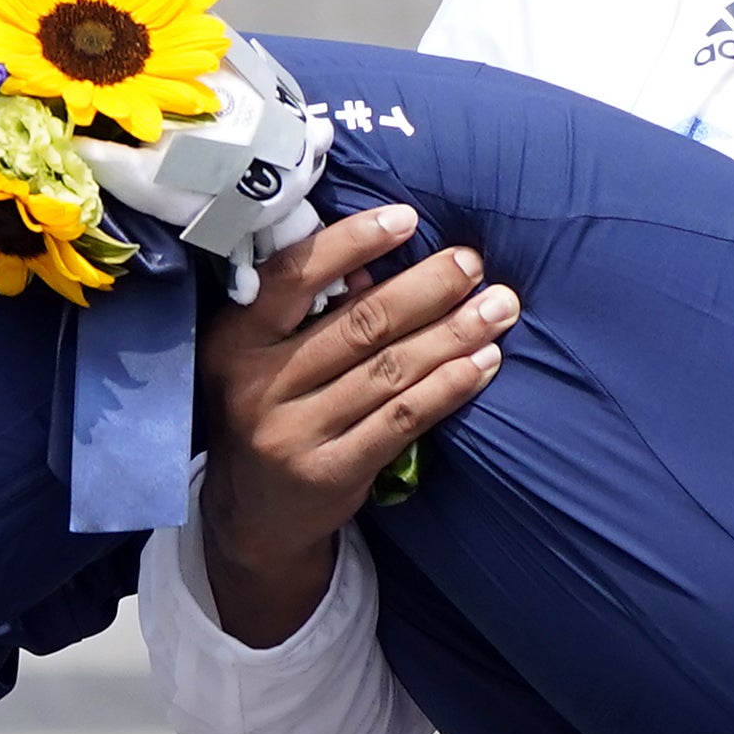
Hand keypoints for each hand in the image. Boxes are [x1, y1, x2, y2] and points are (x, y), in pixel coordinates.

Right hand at [195, 205, 515, 647]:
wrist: (251, 516)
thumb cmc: (268, 408)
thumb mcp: (262, 355)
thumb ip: (309, 309)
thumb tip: (378, 257)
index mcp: (234, 339)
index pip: (294, 277)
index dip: (353, 242)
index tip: (408, 218)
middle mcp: (257, 385)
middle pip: (358, 325)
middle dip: (426, 289)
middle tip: (473, 264)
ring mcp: (292, 433)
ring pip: (389, 372)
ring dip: (452, 335)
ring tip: (499, 309)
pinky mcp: (329, 472)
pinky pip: (401, 420)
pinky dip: (448, 388)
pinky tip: (483, 364)